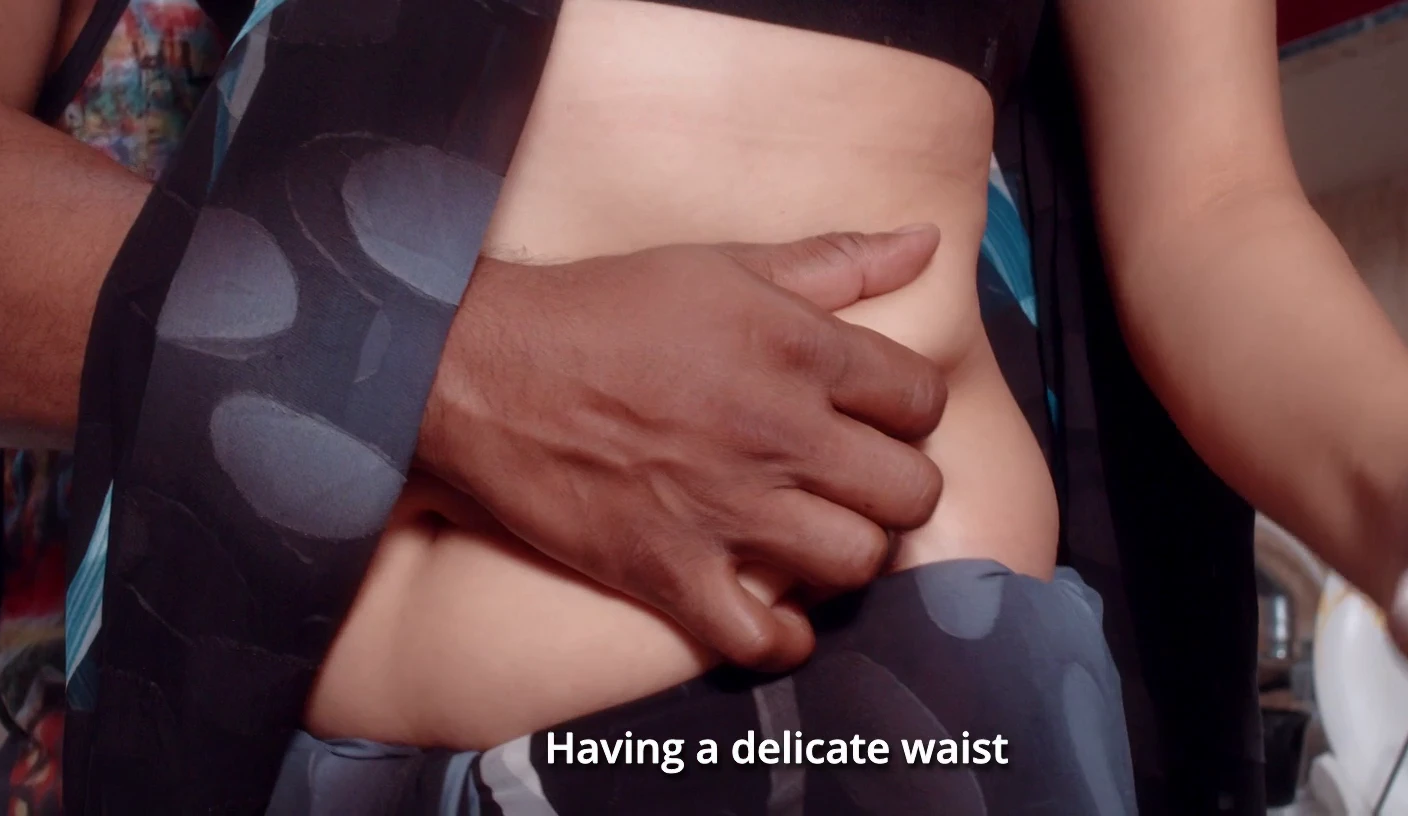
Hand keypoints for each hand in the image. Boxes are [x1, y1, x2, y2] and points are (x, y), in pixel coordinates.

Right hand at [416, 227, 947, 671]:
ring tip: (817, 536)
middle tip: (857, 482)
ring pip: (857, 562)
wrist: (484, 370)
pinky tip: (772, 611)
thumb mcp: (723, 265)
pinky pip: (764, 640)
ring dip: (848, 555)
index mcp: (798, 349)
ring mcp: (729, 509)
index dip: (908, 412)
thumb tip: (921, 244)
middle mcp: (779, 433)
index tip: (875, 417)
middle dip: (896, 488)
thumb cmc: (605, 310)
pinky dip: (780, 639)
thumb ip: (833, 262)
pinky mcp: (673, 571)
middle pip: (911, 491)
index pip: (922, 399)